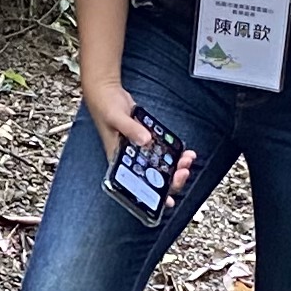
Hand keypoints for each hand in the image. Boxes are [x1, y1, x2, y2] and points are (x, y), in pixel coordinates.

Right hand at [84, 78, 190, 193]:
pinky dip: (174, 152)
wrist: (106, 91)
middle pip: (152, 178)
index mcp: (118, 161)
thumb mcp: (116, 118)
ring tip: (187, 159)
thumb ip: (130, 129)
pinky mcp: (146, 139)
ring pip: (160, 166)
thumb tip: (146, 140)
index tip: (166, 200)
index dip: (151, 196)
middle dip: (171, 179)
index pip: (135, 185)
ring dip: (176, 166)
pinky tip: (184, 151)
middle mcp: (130, 159)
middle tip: (183, 171)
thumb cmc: (103, 106)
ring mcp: (139, 150)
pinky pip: (162, 151)